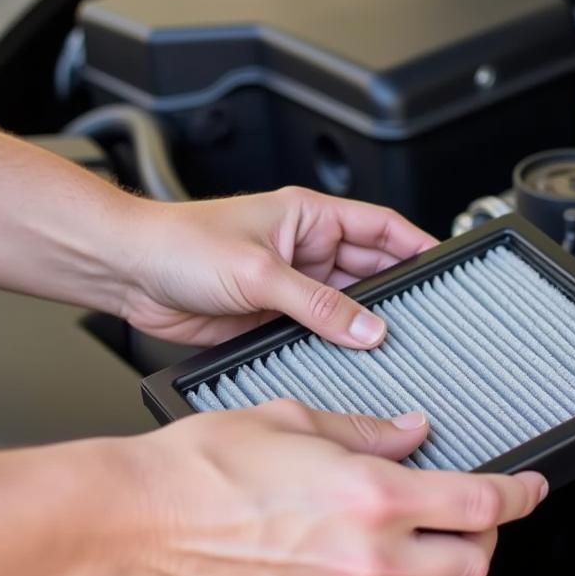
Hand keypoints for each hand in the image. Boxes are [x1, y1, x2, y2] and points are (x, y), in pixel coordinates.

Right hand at [112, 400, 547, 575]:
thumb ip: (366, 431)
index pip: (477, 506)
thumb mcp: (293, 421)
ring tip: (377, 524)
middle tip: (470, 516)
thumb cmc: (201, 467)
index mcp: (369, 498)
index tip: (529, 489)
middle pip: (468, 567)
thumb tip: (409, 432)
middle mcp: (363, 559)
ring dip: (418, 559)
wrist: (135, 524)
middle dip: (483, 541)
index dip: (518, 497)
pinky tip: (330, 552)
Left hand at [115, 187, 436, 347]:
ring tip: (386, 345)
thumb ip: (318, 303)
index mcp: (308, 216)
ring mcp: (289, 283)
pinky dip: (332, 344)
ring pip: (344, 305)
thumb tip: (366, 327)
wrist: (130, 272)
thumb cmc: (181, 243)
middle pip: (368, 270)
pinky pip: (316, 330)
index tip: (444, 265)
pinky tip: (346, 359)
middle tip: (417, 319)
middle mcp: (304, 248)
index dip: (415, 244)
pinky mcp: (271, 315)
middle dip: (392, 293)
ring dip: (361, 323)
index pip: (380, 226)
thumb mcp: (260, 272)